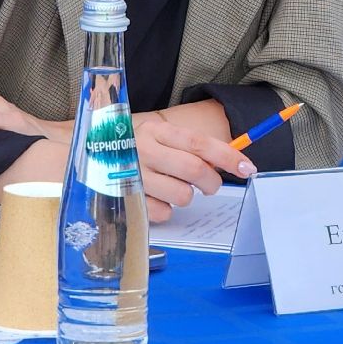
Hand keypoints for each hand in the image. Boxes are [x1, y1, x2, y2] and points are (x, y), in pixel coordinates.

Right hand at [134, 103, 256, 223]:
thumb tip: (232, 162)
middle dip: (212, 182)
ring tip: (175, 189)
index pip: (200, 142)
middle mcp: (143, 150)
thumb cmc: (141, 151)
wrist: (94, 160)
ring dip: (187, 196)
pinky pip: (163, 212)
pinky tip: (156, 198)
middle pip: (194, 169)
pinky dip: (167, 209)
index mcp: (157, 131)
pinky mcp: (126, 200)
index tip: (247, 168)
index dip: (228, 156)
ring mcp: (133, 176)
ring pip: (182, 195)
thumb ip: (192, 149)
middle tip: (211, 186)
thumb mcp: (163, 140)